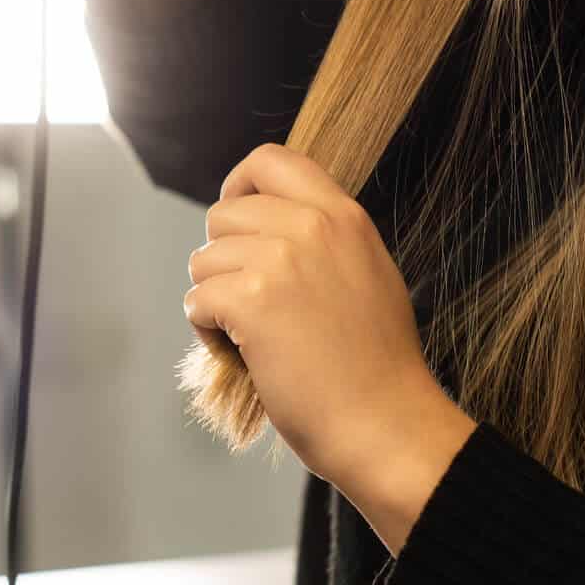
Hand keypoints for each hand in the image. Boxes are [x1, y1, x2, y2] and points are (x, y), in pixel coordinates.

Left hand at [183, 144, 475, 548]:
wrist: (387, 424)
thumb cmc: (377, 367)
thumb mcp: (368, 274)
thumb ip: (325, 240)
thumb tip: (270, 225)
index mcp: (343, 216)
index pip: (271, 160)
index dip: (239, 186)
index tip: (236, 222)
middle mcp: (312, 226)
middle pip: (223, 214)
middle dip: (222, 259)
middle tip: (248, 302)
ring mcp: (280, 261)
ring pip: (203, 260)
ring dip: (214, 300)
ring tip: (252, 337)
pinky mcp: (252, 301)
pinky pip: (197, 300)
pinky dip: (207, 331)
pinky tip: (242, 354)